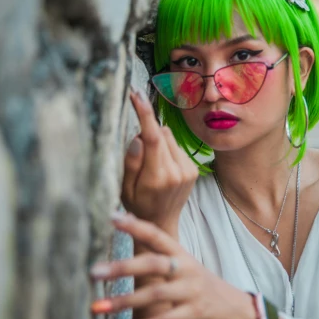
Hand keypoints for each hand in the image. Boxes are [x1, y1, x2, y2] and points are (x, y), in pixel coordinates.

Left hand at [90, 213, 258, 318]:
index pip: (157, 235)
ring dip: (125, 302)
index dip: (136, 226)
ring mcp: (191, 291)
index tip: (112, 218)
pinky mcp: (195, 314)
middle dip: (122, 267)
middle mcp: (186, 269)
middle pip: (153, 264)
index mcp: (180, 254)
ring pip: (155, 295)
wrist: (234, 307)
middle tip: (94, 272)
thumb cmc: (197, 283)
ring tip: (98, 308)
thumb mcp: (183, 264)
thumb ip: (158, 252)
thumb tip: (127, 223)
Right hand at [122, 89, 198, 231]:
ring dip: (158, 141)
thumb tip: (137, 138)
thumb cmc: (136, 205)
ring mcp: (188, 170)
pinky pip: (176, 145)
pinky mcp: (194, 168)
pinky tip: (161, 166)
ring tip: (150, 163)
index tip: (136, 95)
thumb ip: (130, 163)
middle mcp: (176, 172)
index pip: (152, 138)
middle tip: (137, 150)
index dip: (144, 113)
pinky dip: (166, 149)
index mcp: (157, 178)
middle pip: (161, 133)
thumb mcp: (124, 188)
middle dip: (148, 132)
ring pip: (170, 136)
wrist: (161, 223)